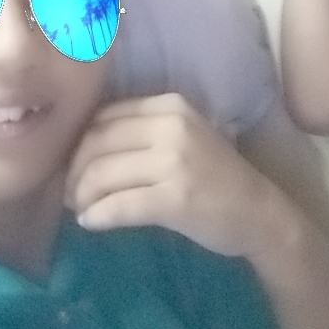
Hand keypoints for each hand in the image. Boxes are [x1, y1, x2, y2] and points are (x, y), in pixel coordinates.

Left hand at [64, 92, 283, 259]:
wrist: (258, 212)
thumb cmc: (214, 175)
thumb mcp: (181, 136)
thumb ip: (141, 131)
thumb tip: (80, 145)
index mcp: (170, 105)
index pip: (104, 115)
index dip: (78, 141)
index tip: (72, 165)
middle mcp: (172, 126)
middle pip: (97, 142)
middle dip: (74, 171)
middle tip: (69, 193)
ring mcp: (175, 162)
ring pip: (103, 174)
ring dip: (81, 196)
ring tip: (81, 209)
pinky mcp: (175, 198)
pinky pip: (119, 205)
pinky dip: (97, 216)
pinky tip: (91, 224)